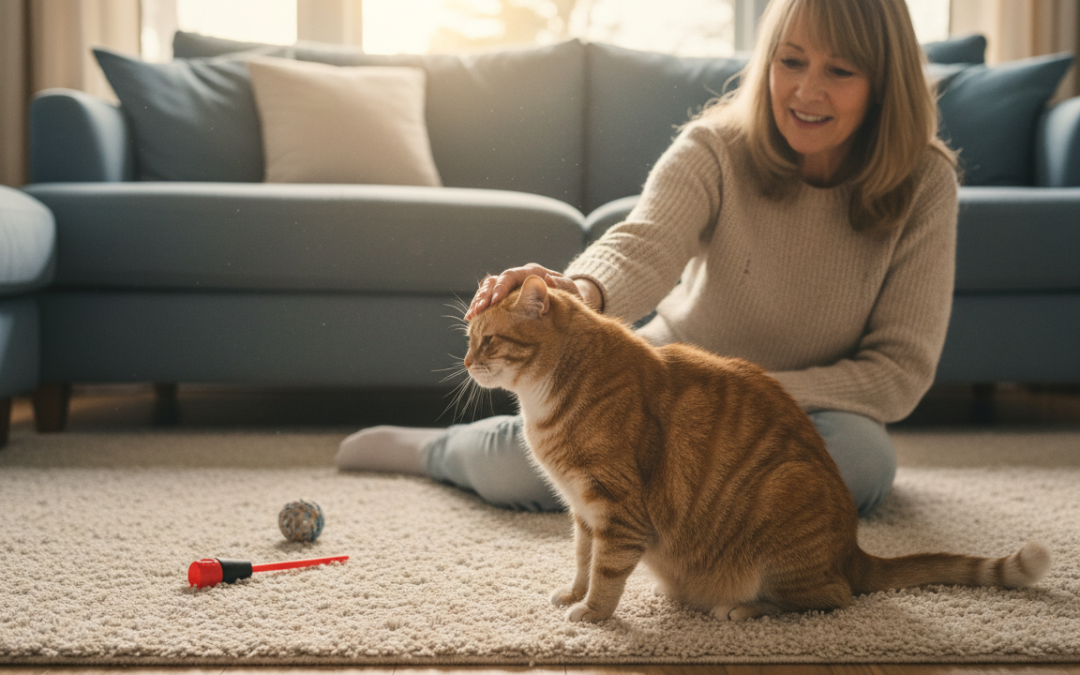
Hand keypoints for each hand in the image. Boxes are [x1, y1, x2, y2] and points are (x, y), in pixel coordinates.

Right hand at [465, 263, 600, 319]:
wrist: (569, 302)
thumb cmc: (569, 296)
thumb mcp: (570, 291)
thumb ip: (561, 286)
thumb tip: (547, 281)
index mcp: (532, 273)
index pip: (511, 276)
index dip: (502, 287)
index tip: (496, 300)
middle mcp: (517, 278)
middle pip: (495, 282)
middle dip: (484, 296)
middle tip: (478, 312)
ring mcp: (509, 288)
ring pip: (487, 290)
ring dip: (478, 303)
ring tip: (471, 318)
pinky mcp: (505, 300)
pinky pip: (488, 302)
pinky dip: (480, 310)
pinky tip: (471, 321)